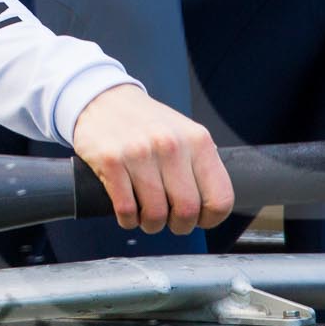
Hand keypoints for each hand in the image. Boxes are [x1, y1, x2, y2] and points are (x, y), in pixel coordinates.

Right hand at [70, 84, 234, 235]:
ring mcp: (140, 152)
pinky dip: (128, 220)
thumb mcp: (185, 134)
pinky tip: (129, 212)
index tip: (199, 218)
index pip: (220, 198)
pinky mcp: (112, 161)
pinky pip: (126, 210)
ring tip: (147, 215)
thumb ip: (200, 165)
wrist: (105, 100)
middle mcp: (171, 145)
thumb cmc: (148, 124)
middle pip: (187, 211)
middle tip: (170, 220)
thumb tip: (213, 205)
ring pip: (155, 215)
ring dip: (151, 224)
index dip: (211, 218)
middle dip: (179, 225)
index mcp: (197, 140)